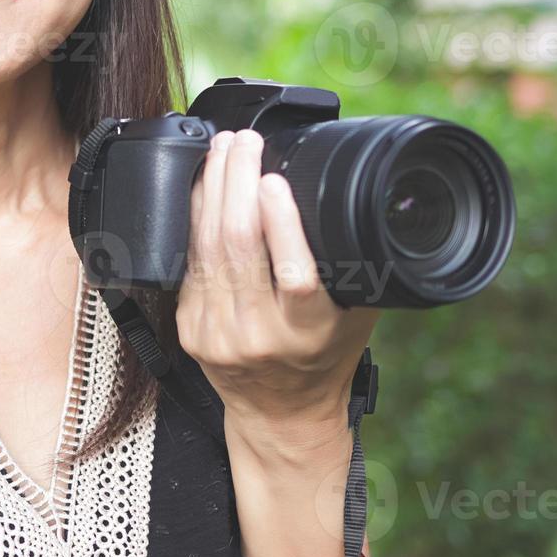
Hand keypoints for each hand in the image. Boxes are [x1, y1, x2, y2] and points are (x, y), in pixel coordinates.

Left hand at [175, 129, 381, 441]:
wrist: (280, 415)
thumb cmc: (325, 356)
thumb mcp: (357, 314)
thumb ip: (357, 264)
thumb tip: (366, 195)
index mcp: (309, 333)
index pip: (294, 276)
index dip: (282, 224)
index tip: (276, 180)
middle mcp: (259, 335)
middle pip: (238, 246)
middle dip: (238, 182)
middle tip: (245, 141)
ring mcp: (218, 332)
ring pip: (207, 245)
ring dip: (214, 187)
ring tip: (226, 148)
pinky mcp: (190, 326)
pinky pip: (190, 259)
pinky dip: (196, 215)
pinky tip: (205, 184)